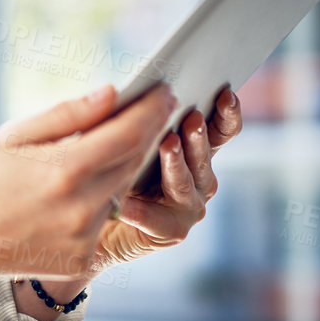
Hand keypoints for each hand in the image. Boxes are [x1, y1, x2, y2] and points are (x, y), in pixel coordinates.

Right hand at [0, 80, 177, 284]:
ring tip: (115, 143)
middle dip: (145, 134)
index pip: (129, 134)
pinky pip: (103, 221)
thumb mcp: (12, 137)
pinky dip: (99, 201)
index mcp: (63, 169)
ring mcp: (83, 239)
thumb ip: (67, 115)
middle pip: (133, 162)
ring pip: (121, 192)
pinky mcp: (81, 260)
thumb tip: (112, 93)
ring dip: (122, 167)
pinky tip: (80, 189)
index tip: (165, 92)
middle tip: (152, 110)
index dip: (152, 111)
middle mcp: (81, 208)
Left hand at [90, 87, 241, 270]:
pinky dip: (138, 208)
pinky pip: (154, 217)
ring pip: (185, 183)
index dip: (227, 113)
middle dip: (198, 136)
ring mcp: (189, 205)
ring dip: (176, 163)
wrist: (92, 218)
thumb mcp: (120, 136)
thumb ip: (132, 118)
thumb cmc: (107, 169)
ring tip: (166, 144)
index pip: (220, 130)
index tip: (226, 94)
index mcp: (194, 150)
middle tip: (192, 119)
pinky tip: (122, 200)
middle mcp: (199, 178)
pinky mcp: (171, 230)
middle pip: (204, 155)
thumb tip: (129, 90)